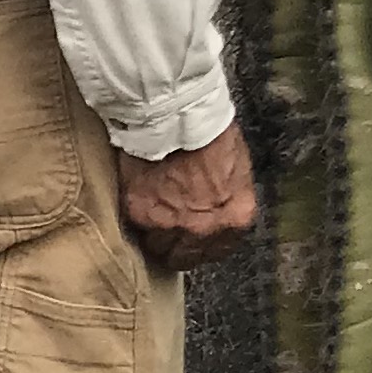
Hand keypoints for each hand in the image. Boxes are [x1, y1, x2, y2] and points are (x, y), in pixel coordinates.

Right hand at [119, 123, 256, 271]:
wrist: (176, 115)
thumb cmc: (210, 131)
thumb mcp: (237, 169)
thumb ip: (226, 200)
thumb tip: (213, 212)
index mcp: (235, 219)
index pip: (217, 251)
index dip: (200, 246)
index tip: (191, 241)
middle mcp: (204, 230)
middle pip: (184, 257)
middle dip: (176, 247)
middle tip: (167, 233)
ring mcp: (170, 225)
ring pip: (155, 247)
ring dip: (152, 235)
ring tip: (149, 218)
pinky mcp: (139, 214)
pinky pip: (134, 227)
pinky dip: (134, 216)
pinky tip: (136, 202)